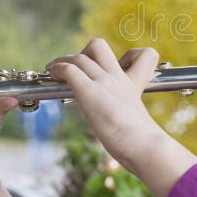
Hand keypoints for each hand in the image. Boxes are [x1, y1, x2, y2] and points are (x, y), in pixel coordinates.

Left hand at [46, 38, 196, 196]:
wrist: (143, 143)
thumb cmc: (144, 143)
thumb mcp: (141, 124)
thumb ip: (136, 125)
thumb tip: (137, 151)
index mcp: (133, 84)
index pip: (142, 54)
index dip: (128, 54)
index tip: (118, 64)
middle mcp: (118, 78)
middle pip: (99, 46)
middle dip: (83, 52)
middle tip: (76, 68)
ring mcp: (103, 82)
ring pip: (79, 57)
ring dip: (62, 61)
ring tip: (52, 70)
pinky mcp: (89, 90)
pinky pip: (69, 69)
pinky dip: (57, 69)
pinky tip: (52, 76)